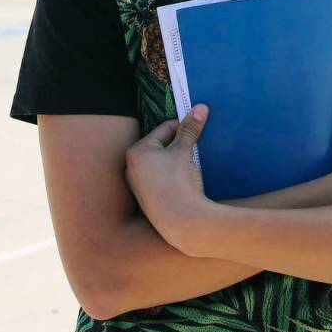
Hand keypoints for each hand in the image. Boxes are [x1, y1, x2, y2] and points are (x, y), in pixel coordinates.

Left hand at [124, 105, 213, 250]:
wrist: (182, 223)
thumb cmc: (179, 182)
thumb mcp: (185, 151)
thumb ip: (190, 128)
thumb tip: (200, 108)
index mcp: (137, 151)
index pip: (164, 129)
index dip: (184, 126)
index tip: (197, 127)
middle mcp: (131, 167)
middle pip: (161, 146)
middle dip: (179, 144)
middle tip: (196, 146)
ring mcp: (137, 185)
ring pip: (161, 164)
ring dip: (176, 160)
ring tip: (192, 164)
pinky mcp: (146, 200)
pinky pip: (160, 179)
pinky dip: (172, 176)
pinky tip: (185, 181)